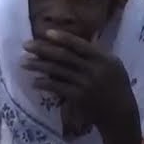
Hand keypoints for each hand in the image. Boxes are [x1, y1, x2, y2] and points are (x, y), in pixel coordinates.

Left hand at [23, 30, 137, 132]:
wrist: (119, 111)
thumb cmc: (117, 85)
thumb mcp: (113, 65)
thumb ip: (96, 55)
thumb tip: (75, 44)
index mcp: (103, 58)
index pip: (80, 45)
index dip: (63, 38)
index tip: (46, 33)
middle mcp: (94, 69)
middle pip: (65, 56)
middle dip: (43, 49)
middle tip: (26, 45)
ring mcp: (85, 83)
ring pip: (58, 71)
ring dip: (39, 66)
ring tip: (24, 62)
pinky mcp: (78, 97)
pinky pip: (58, 88)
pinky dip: (45, 84)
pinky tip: (34, 82)